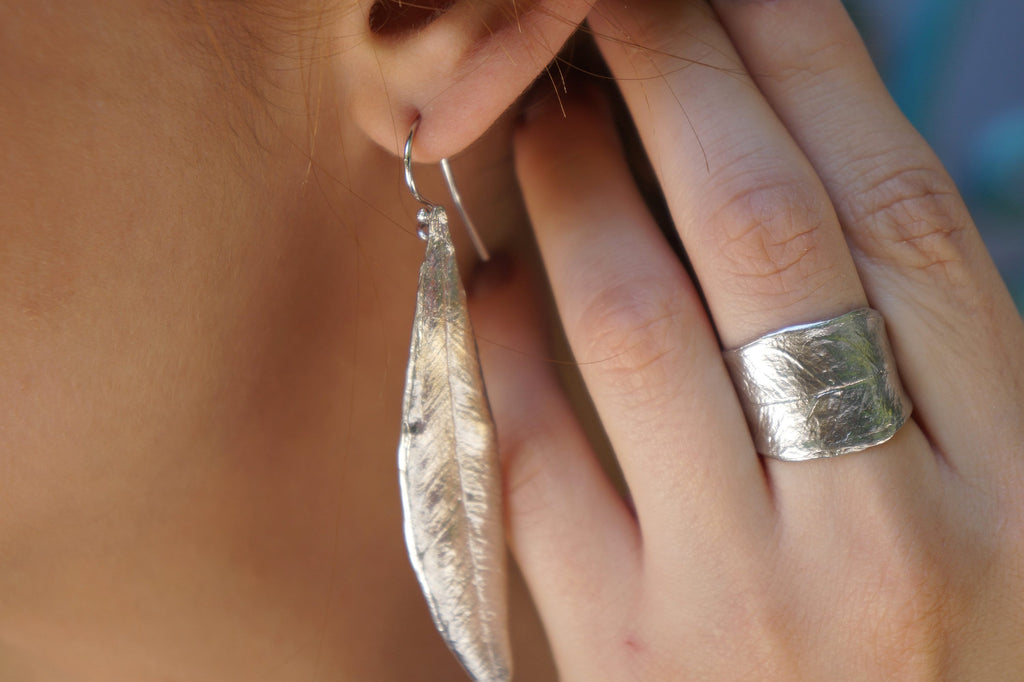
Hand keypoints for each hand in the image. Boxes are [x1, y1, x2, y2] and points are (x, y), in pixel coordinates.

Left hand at [469, 0, 1023, 677]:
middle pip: (770, 233)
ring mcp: (741, 597)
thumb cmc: (931, 651)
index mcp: (1007, 474)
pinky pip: (537, 463)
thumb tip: (807, 165)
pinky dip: (498, 348)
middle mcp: (882, 526)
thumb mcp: (984, 504)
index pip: (899, 210)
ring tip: (545, 120)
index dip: (811, 70)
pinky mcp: (622, 655)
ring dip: (577, 192)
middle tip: (614, 7)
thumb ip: (915, 354)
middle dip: (682, 82)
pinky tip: (488, 282)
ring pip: (637, 326)